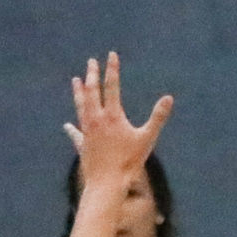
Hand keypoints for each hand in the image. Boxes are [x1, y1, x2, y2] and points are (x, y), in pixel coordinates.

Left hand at [66, 53, 170, 194]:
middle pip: (92, 92)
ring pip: (81, 106)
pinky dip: (72, 127)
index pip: (112, 86)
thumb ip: (158, 117)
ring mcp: (87, 130)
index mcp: (112, 115)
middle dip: (92, 75)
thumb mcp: (148, 137)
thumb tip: (169, 98)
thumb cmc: (129, 161)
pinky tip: (67, 125)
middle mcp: (96, 119)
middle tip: (91, 62)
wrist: (107, 180)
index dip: (112, 70)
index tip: (111, 55)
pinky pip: (76, 132)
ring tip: (75, 80)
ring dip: (78, 92)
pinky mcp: (82, 143)